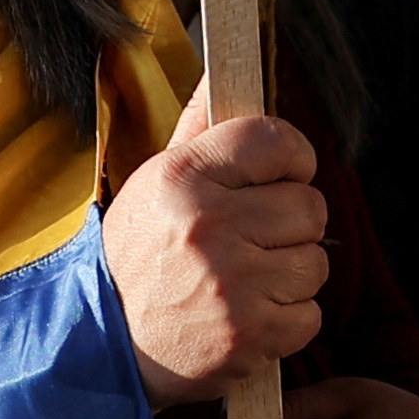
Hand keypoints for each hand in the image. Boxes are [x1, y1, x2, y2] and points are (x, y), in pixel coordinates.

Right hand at [104, 90, 325, 405]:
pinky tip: (247, 318)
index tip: (284, 174)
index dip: (293, 157)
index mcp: (184, 178)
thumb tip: (224, 70)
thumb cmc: (138, 257)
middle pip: (310, 205)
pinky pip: (310, 315)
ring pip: (315, 262)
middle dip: (290, 224)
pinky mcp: (249, 336)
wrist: (103, 347)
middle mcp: (209, 226)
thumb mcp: (155, 183)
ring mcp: (232, 284)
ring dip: (290, 275)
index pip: (276, 140)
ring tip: (245, 282)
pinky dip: (287, 322)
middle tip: (253, 240)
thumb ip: (200, 129)